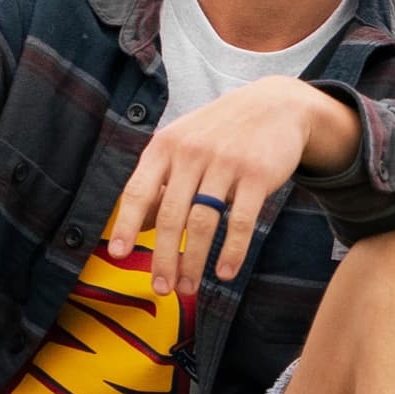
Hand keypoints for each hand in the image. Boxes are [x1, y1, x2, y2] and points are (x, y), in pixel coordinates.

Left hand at [104, 77, 359, 300]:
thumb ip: (162, 182)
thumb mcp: (184, 147)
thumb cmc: (221, 132)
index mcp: (165, 147)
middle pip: (172, 216)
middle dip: (164, 258)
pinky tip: (225, 273)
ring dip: (194, 261)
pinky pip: (240, 221)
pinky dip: (232, 252)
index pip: (138, 191)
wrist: (275, 105)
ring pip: (204, 223)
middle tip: (161, 288)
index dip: (127, 225)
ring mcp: (226, 163)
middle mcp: (191, 153)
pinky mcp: (257, 174)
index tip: (119, 254)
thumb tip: (140, 225)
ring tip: (188, 288)